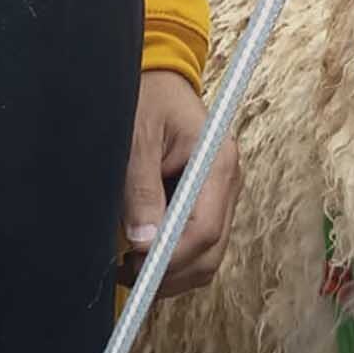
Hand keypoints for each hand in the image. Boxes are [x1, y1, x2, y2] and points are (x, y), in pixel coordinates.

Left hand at [121, 70, 240, 296]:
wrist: (160, 80)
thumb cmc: (149, 100)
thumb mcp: (138, 139)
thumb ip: (141, 189)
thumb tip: (143, 242)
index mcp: (217, 161)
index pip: (205, 229)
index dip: (171, 256)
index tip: (135, 263)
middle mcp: (228, 182)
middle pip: (211, 251)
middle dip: (171, 272)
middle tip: (126, 272)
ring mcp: (221, 195)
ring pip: (207, 256)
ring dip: (171, 271)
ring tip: (129, 266)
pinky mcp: (208, 202)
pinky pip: (198, 244)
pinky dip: (172, 259)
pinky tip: (142, 255)